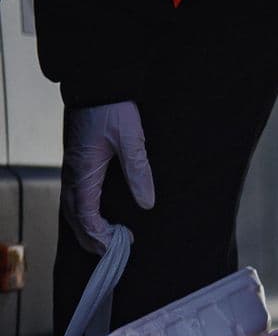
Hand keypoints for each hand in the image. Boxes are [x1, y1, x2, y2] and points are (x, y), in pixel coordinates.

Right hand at [62, 102, 154, 253]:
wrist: (97, 82)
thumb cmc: (112, 108)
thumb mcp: (131, 139)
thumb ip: (139, 171)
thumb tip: (146, 204)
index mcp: (83, 171)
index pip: (85, 213)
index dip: (98, 234)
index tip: (117, 246)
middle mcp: (73, 172)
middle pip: (73, 215)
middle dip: (89, 237)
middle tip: (110, 253)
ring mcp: (72, 166)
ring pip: (71, 205)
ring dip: (84, 226)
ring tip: (104, 240)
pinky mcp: (77, 160)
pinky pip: (74, 193)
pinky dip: (82, 211)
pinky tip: (96, 215)